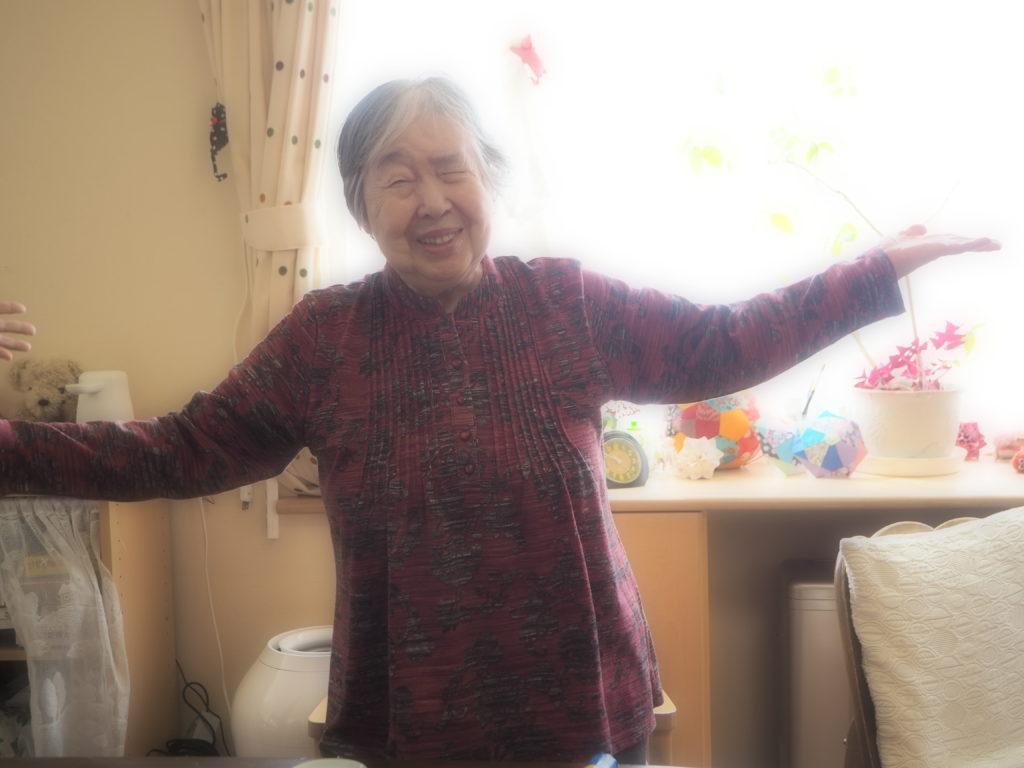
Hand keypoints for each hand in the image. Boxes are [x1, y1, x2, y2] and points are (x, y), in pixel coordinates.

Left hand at [0, 301, 35, 360]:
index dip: (10, 308)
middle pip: (5, 325)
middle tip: (33, 331)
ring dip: (14, 344)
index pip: (0, 308)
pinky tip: (10, 356)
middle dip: (20, 328)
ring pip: (2, 340)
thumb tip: (8, 312)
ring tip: (28, 347)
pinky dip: (2, 352)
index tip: (23, 309)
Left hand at [883, 224, 1001, 278]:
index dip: (963, 240)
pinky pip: (957, 245)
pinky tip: (986, 242)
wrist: (877, 263)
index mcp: (927, 245)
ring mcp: (936, 249)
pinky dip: (972, 243)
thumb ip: (911, 232)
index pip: (949, 241)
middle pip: (959, 243)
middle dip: (976, 244)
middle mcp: (933, 248)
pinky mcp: (937, 249)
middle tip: (995, 244)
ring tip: (995, 244)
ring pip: (961, 245)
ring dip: (978, 244)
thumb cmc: (886, 252)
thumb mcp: (901, 236)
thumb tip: (922, 228)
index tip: (977, 241)